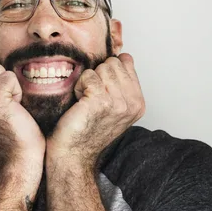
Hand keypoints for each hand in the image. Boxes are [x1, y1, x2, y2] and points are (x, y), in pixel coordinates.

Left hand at [47, 53, 144, 169]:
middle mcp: (132, 103)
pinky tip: (79, 102)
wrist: (73, 154)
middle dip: (98, 75)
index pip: (126, 62)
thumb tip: (123, 56)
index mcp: (138, 102)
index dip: (108, 71)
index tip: (102, 90)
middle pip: (113, 62)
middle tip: (92, 97)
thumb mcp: (114, 105)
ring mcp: (119, 103)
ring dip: (88, 81)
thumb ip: (121, 82)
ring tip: (86, 101)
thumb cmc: (87, 128)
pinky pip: (88, 76)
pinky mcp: (101, 101)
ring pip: (101, 68)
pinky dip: (79, 86)